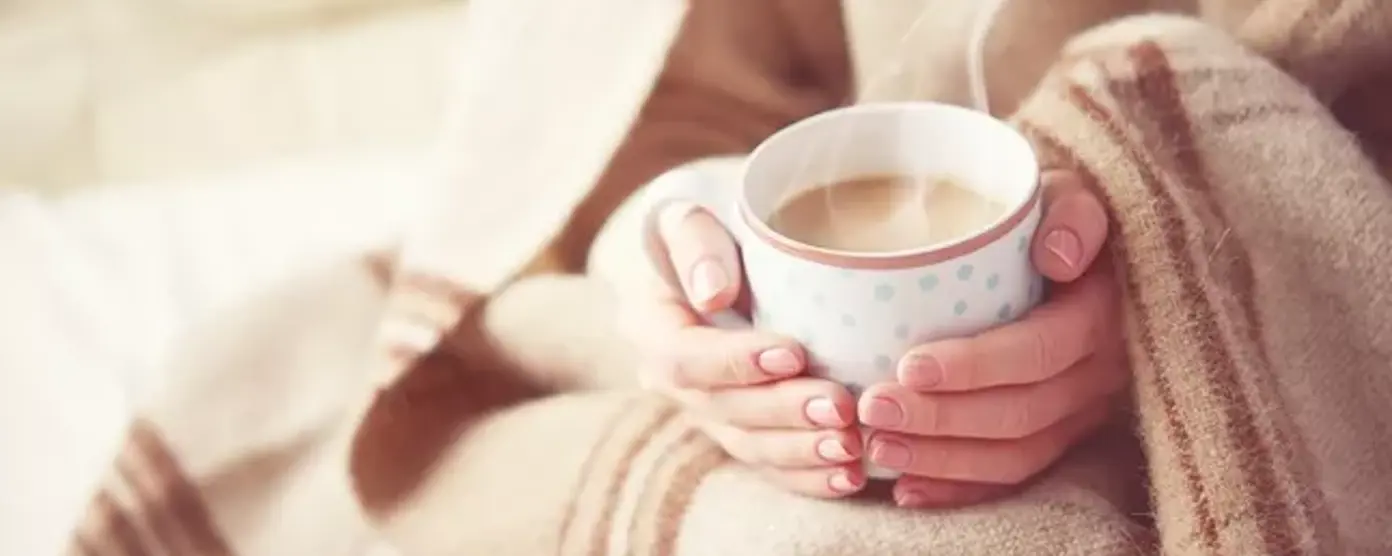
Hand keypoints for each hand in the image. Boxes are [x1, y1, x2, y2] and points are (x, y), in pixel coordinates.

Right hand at [624, 199, 864, 498]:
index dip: (736, 362)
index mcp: (650, 326)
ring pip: (748, 446)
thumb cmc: (711, 225)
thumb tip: (714, 295)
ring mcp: (705, 412)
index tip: (794, 352)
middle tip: (840, 409)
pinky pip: (770, 466)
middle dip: (783, 413)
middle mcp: (671, 380)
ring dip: (801, 452)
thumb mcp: (688, 212)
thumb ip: (694, 241)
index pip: (684, 357)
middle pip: (721, 409)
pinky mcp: (741, 432)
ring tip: (851, 447)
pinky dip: (809, 477)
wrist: (721, 256)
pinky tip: (850, 477)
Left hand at [856, 169, 1126, 507]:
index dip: (975, 366)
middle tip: (871, 409)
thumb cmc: (1050, 214)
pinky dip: (959, 489)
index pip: (1038, 352)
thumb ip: (1070, 210)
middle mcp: (1099, 372)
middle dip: (941, 420)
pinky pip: (1013, 477)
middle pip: (1020, 414)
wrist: (1073, 245)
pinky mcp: (1060, 437)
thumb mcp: (1067, 191)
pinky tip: (906, 491)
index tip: (908, 365)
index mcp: (1100, 314)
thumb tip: (1058, 254)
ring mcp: (1082, 412)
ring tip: (877, 448)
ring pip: (1015, 455)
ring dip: (942, 460)